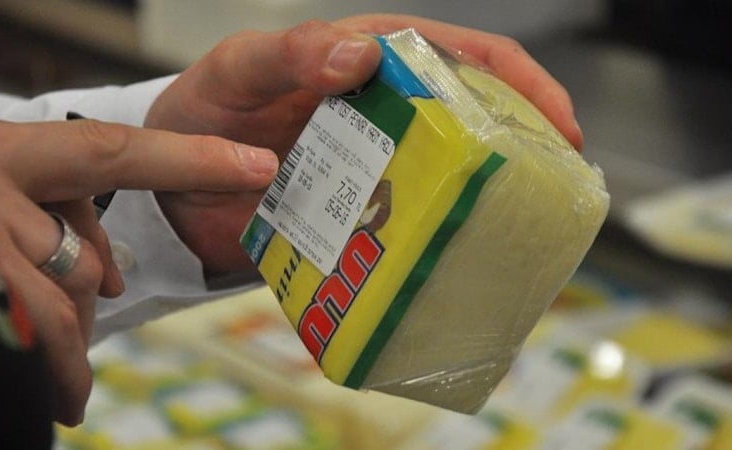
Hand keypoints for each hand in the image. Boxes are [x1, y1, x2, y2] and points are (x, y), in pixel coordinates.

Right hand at [0, 117, 275, 423]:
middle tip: (76, 380)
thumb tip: (105, 280)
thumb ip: (51, 215)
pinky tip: (50, 391)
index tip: (257, 165)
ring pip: (48, 303)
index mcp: (1, 151)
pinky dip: (40, 363)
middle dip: (81, 321)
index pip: (114, 154)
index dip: (190, 158)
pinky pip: (19, 328)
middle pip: (73, 263)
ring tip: (64, 396)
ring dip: (60, 354)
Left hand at [145, 15, 582, 276]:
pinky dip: (439, 244)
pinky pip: (413, 229)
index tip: (558, 126)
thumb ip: (290, 53)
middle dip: (527, 149)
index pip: (466, 58)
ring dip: (491, 202)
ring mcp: (379, 169)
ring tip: (526, 230)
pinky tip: (460, 263)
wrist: (170, 188)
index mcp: (372, 63)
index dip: (522, 86)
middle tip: (560, 187)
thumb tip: (361, 56)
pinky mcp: (364, 217)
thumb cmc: (203, 112)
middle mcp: (388, 115)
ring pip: (453, 180)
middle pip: (477, 123)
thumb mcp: (238, 69)